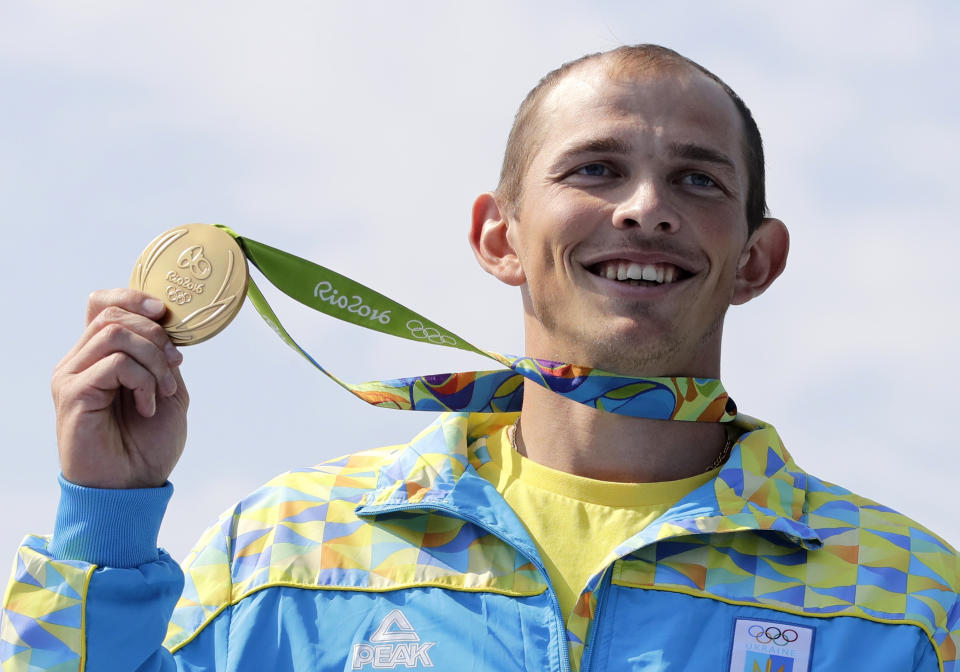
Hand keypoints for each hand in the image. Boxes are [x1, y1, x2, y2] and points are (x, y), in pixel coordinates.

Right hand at [52, 289, 188, 488]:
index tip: (164, 313)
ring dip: (153, 359)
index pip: (102, 305)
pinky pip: (115, 363)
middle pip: (113, 315)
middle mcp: (80, 361)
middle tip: (175, 367)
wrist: (133, 487)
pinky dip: (143, 380)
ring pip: (115, 334)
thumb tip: (165, 325)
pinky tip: (148, 406)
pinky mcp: (72, 393)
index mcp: (100, 357)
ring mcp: (72, 375)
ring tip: (163, 391)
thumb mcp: (168, 391)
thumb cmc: (148, 444)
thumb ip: (162, 357)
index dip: (132, 298)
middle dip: (156, 336)